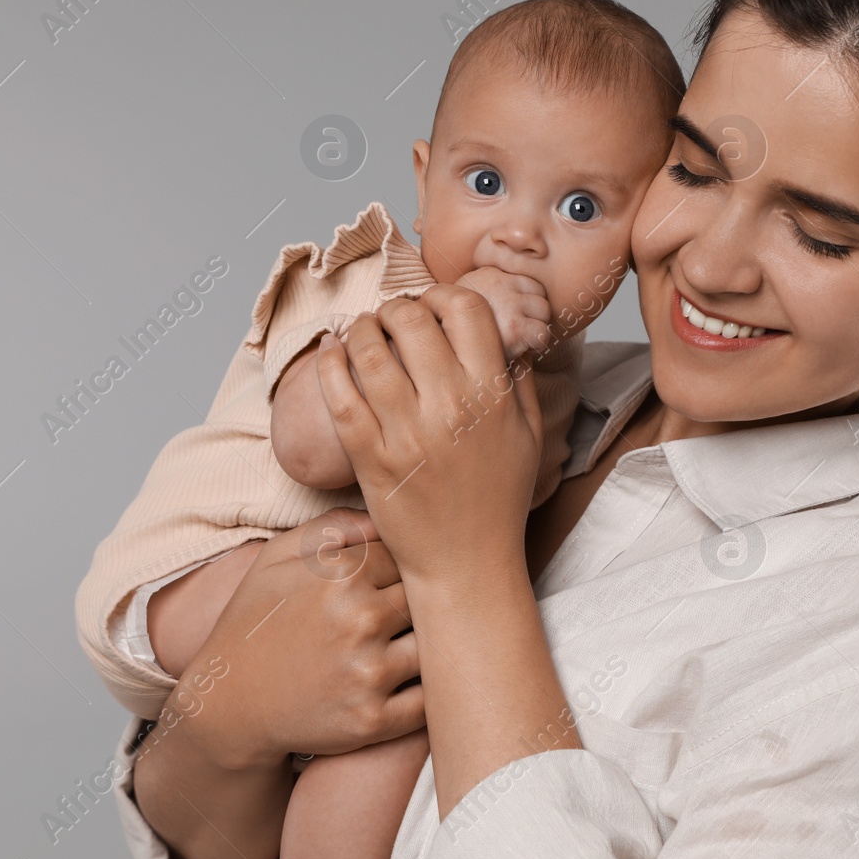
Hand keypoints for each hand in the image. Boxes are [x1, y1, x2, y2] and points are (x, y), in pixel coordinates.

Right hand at [177, 509, 423, 769]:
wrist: (226, 706)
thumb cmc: (254, 624)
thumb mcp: (276, 559)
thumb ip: (332, 527)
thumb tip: (385, 518)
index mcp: (342, 574)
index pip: (408, 557)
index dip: (404, 570)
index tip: (392, 585)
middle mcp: (360, 620)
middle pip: (429, 599)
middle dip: (424, 605)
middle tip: (412, 616)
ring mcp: (368, 673)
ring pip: (435, 646)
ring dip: (430, 647)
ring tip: (414, 648)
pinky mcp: (373, 720)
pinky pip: (430, 699)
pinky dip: (431, 692)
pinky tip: (414, 685)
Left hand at [316, 286, 542, 589]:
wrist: (466, 564)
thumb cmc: (498, 499)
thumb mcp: (529, 434)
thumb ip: (519, 379)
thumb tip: (508, 331)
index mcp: (491, 396)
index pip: (466, 309)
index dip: (445, 294)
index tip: (434, 304)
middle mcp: (449, 408)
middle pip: (411, 318)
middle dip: (396, 307)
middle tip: (391, 318)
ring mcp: (406, 433)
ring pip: (369, 350)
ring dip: (360, 328)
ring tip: (361, 333)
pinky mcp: (370, 458)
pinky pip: (340, 396)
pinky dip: (330, 364)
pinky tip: (333, 353)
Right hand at [455, 266, 554, 359]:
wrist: (440, 344)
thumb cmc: (455, 330)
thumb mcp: (466, 298)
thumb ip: (489, 292)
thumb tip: (519, 289)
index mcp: (489, 274)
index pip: (528, 281)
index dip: (526, 301)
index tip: (513, 317)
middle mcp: (499, 284)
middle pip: (540, 293)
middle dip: (533, 313)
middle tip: (518, 330)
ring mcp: (508, 304)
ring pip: (544, 311)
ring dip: (536, 326)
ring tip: (518, 339)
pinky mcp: (514, 328)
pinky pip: (542, 333)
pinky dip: (536, 344)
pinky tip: (522, 350)